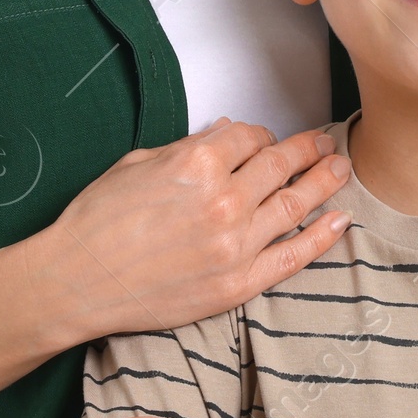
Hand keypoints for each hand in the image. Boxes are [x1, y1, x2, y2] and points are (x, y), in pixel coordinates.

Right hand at [28, 120, 351, 342]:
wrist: (77, 282)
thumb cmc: (97, 222)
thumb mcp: (138, 165)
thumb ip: (189, 148)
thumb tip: (225, 134)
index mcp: (197, 164)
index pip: (248, 137)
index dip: (260, 135)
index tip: (264, 139)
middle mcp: (223, 201)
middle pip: (279, 165)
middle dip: (305, 150)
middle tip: (323, 143)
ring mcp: (235, 244)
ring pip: (294, 204)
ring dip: (324, 182)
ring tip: (340, 169)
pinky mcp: (238, 283)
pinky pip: (293, 256)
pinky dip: (320, 237)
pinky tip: (339, 221)